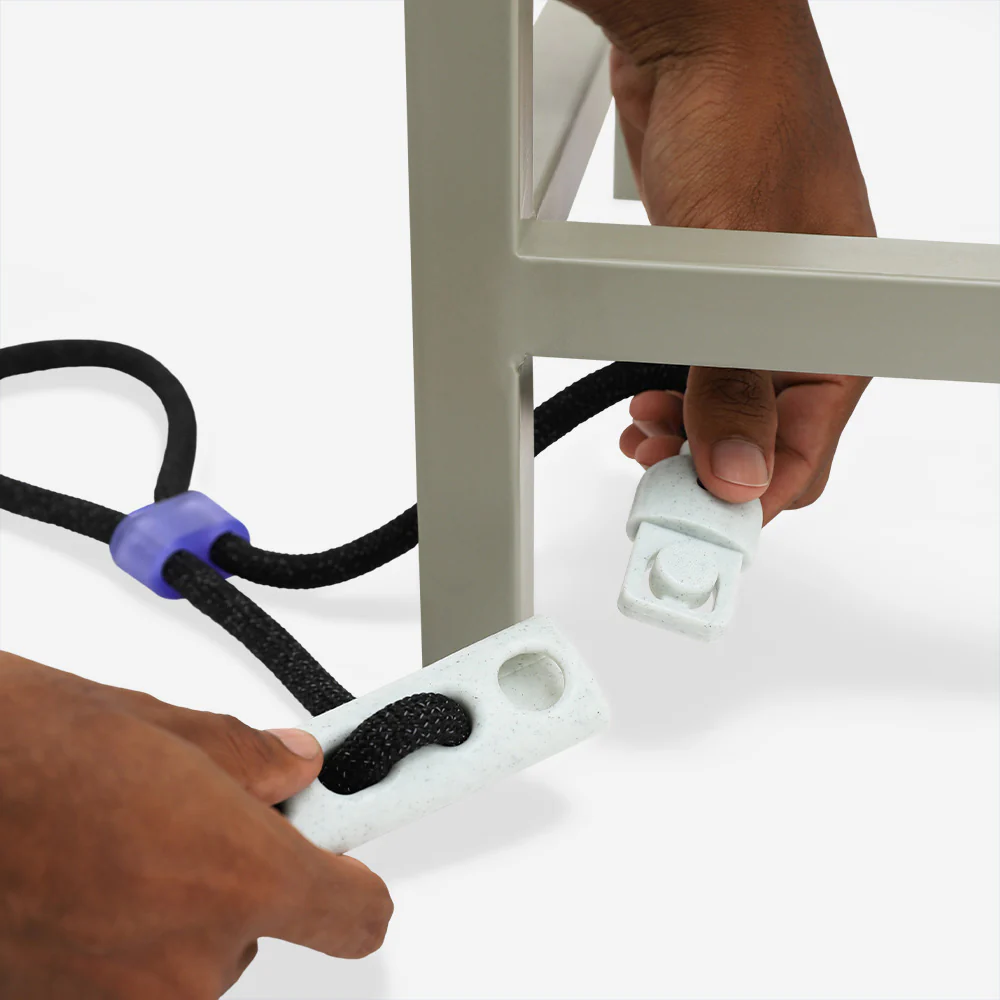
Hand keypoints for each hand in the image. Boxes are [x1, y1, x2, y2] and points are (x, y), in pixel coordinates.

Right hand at [0, 650, 392, 999]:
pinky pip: (115, 981)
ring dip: (162, 914)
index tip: (345, 868)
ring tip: (106, 847)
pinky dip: (105, 941)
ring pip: (181, 963)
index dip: (352, 887)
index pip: (353, 915)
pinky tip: (69, 884)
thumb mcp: (158, 726)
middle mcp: (186, 965)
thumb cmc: (20, 748)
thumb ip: (248, 759)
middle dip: (229, 881)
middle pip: (254, 933)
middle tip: (178, 824)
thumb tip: (293, 767)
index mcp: (236, 878)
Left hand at [572, 0, 875, 522]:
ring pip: (726, 407)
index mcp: (836, 336)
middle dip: (705, 469)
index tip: (689, 528)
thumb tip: (738, 471)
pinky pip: (699, 365)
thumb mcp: (735, 264)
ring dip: (683, 433)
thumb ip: (735, 380)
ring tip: (639, 437)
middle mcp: (802, 331)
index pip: (803, 458)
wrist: (695, 35)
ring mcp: (756, 310)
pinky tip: (642, 397)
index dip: (745, 503)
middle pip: (762, 441)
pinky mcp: (711, 289)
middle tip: (650, 477)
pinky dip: (670, 390)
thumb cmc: (742, 115)